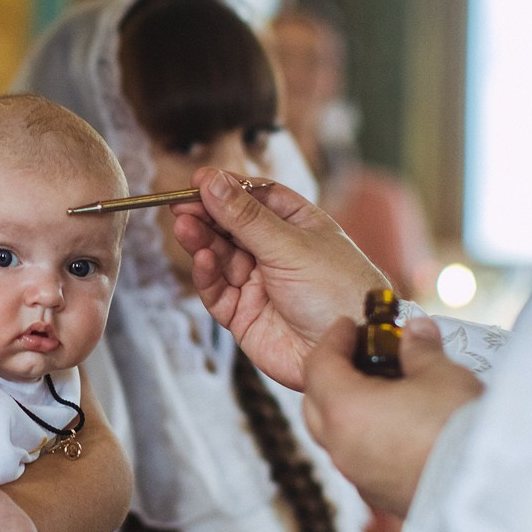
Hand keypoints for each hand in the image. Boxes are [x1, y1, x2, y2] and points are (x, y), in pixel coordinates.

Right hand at [173, 170, 384, 390]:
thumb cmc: (339, 292)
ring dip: (201, 242)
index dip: (225, 188)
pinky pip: (216, 291)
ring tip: (185, 227)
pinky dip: (206, 275)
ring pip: (219, 257)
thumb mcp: (291, 245)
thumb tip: (212, 181)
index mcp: (297, 225)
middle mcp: (275, 253)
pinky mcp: (244, 315)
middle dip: (206, 215)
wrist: (350, 351)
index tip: (198, 181)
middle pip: (230, 226)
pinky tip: (202, 259)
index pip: (254, 198)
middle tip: (181, 206)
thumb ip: (245, 217)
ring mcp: (258, 284)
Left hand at [301, 314, 481, 515]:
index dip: (332, 340)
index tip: (348, 326)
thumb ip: (420, 349)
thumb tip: (415, 331)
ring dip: (348, 411)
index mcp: (344, 410)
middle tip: (356, 356)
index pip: (318, 366)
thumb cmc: (459, 426)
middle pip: (315, 404)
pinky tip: (394, 429)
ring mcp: (358, 476)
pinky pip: (359, 461)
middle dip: (330, 375)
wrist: (487, 488)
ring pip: (335, 437)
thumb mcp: (441, 373)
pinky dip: (366, 440)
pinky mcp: (379, 496)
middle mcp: (340, 447)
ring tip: (378, 391)